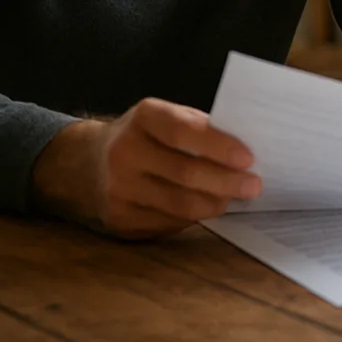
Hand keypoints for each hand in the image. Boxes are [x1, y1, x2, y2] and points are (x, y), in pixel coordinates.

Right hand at [32, 97, 259, 237]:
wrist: (88, 163)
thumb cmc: (147, 137)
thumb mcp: (166, 118)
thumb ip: (200, 130)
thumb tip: (246, 155)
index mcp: (142, 118)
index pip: (183, 131)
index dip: (218, 146)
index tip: (249, 158)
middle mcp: (124, 152)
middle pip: (184, 173)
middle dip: (226, 182)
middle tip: (254, 186)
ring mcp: (118, 188)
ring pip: (178, 204)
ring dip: (214, 203)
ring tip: (233, 199)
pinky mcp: (119, 218)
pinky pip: (167, 223)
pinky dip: (193, 218)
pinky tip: (205, 208)